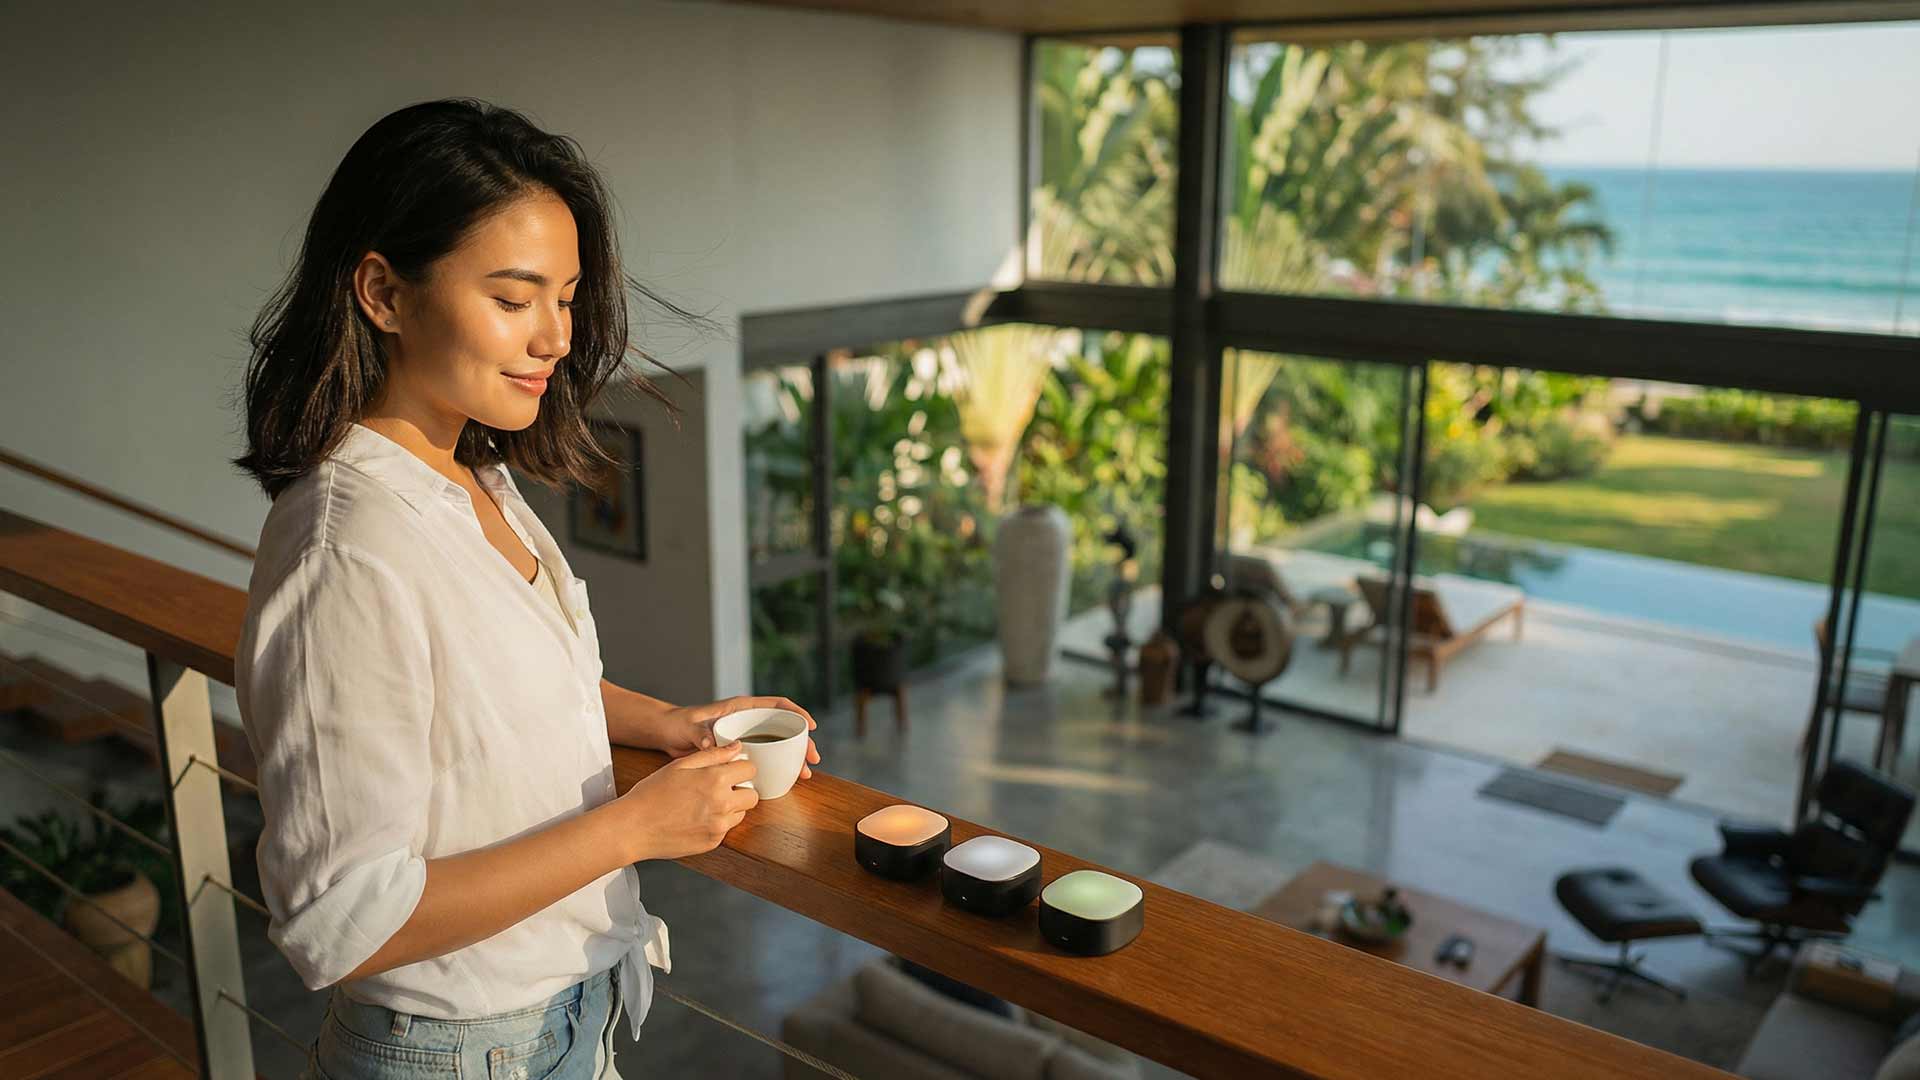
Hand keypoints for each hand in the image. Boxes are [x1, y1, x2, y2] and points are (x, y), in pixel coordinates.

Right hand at [617, 741, 758, 861]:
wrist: (633, 828)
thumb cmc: (652, 794)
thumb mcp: (680, 765)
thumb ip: (713, 755)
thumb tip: (737, 747)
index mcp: (716, 779)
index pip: (750, 769)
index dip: (741, 767)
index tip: (731, 770)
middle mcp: (722, 804)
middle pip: (752, 795)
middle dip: (741, 789)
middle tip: (720, 788)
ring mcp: (719, 826)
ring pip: (741, 813)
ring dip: (731, 807)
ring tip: (705, 804)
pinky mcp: (713, 842)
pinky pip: (726, 829)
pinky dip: (717, 823)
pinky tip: (696, 819)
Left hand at [665, 695, 821, 779]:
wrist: (668, 735)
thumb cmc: (679, 724)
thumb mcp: (690, 727)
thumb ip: (701, 733)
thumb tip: (711, 742)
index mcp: (741, 708)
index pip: (777, 705)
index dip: (797, 713)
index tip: (810, 727)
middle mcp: (748, 721)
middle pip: (783, 729)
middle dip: (801, 743)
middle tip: (812, 760)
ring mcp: (746, 736)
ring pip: (776, 746)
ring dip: (791, 759)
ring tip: (803, 775)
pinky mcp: (740, 752)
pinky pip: (763, 758)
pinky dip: (774, 768)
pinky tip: (783, 781)